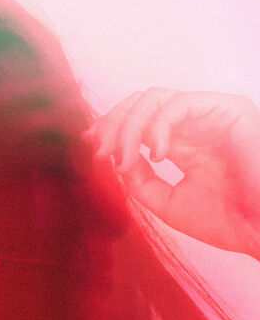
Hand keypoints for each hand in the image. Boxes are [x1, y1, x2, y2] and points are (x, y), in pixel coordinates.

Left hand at [84, 88, 259, 257]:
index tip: (92, 145)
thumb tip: (116, 158)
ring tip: (124, 157)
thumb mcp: (165, 201)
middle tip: (101, 149)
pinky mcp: (227, 109)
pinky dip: (157, 126)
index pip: (138, 121)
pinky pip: (179, 103)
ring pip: (153, 98)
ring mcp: (209, 116)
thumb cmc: (225, 221)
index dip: (111, 127)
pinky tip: (155, 153)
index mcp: (182, 144)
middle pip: (140, 103)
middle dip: (113, 123)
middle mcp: (193, 126)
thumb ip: (139, 180)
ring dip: (128, 125)